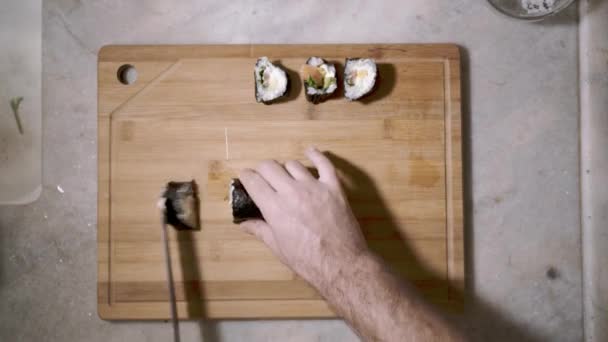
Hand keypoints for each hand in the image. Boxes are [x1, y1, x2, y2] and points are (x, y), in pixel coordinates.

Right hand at [238, 147, 368, 286]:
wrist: (341, 264)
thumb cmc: (307, 261)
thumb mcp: (278, 248)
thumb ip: (260, 230)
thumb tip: (244, 224)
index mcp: (274, 207)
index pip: (253, 181)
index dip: (246, 177)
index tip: (245, 177)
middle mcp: (291, 192)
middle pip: (270, 167)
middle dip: (262, 170)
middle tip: (263, 178)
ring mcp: (314, 187)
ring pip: (293, 164)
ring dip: (286, 168)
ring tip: (285, 176)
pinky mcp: (334, 188)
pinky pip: (324, 164)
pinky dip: (316, 155)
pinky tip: (310, 151)